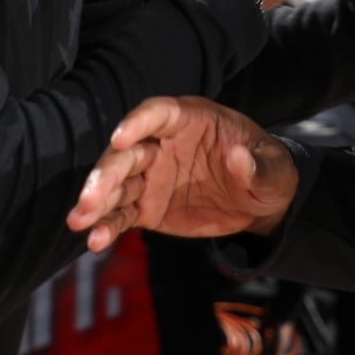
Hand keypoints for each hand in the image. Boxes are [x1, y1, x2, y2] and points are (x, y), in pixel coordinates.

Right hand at [66, 96, 298, 253]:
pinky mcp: (147, 207)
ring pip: (116, 185)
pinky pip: (123, 214)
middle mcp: (162, 144)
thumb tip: (242, 159)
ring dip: (96, 202)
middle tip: (90, 198)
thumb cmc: (267, 171)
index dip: (138, 122)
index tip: (121, 137)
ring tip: (79, 221)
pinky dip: (108, 227)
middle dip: (106, 173)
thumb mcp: (275, 168)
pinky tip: (95, 241)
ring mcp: (151, 176)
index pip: (157, 113)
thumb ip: (259, 165)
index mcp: (190, 120)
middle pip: (126, 154)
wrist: (260, 202)